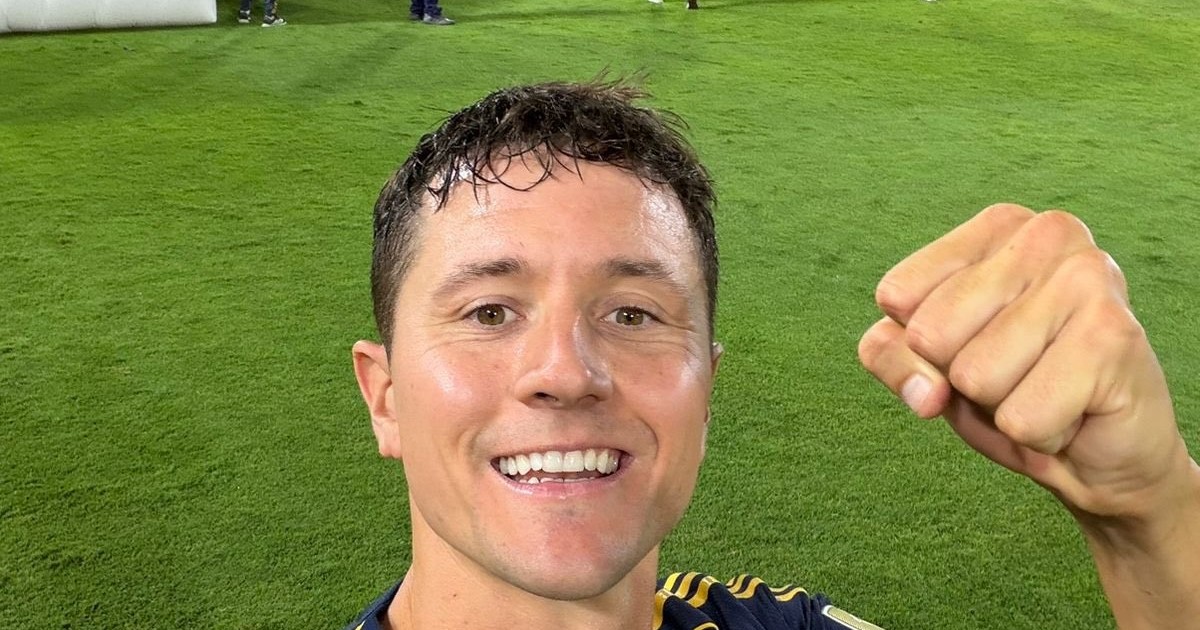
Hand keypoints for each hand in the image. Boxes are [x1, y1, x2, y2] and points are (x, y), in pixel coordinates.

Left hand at [857, 203, 1192, 521]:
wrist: (1102, 452)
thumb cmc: (1013, 390)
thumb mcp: (930, 365)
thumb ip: (890, 355)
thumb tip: (926, 391)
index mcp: (997, 226)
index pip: (896, 295)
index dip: (920, 346)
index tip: (974, 345)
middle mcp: (1045, 234)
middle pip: (930, 335)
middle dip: (962, 379)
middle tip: (1016, 377)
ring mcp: (1085, 278)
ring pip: (975, 377)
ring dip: (1003, 408)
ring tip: (1047, 392)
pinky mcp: (1113, 336)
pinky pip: (1021, 417)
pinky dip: (1039, 435)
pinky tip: (1074, 412)